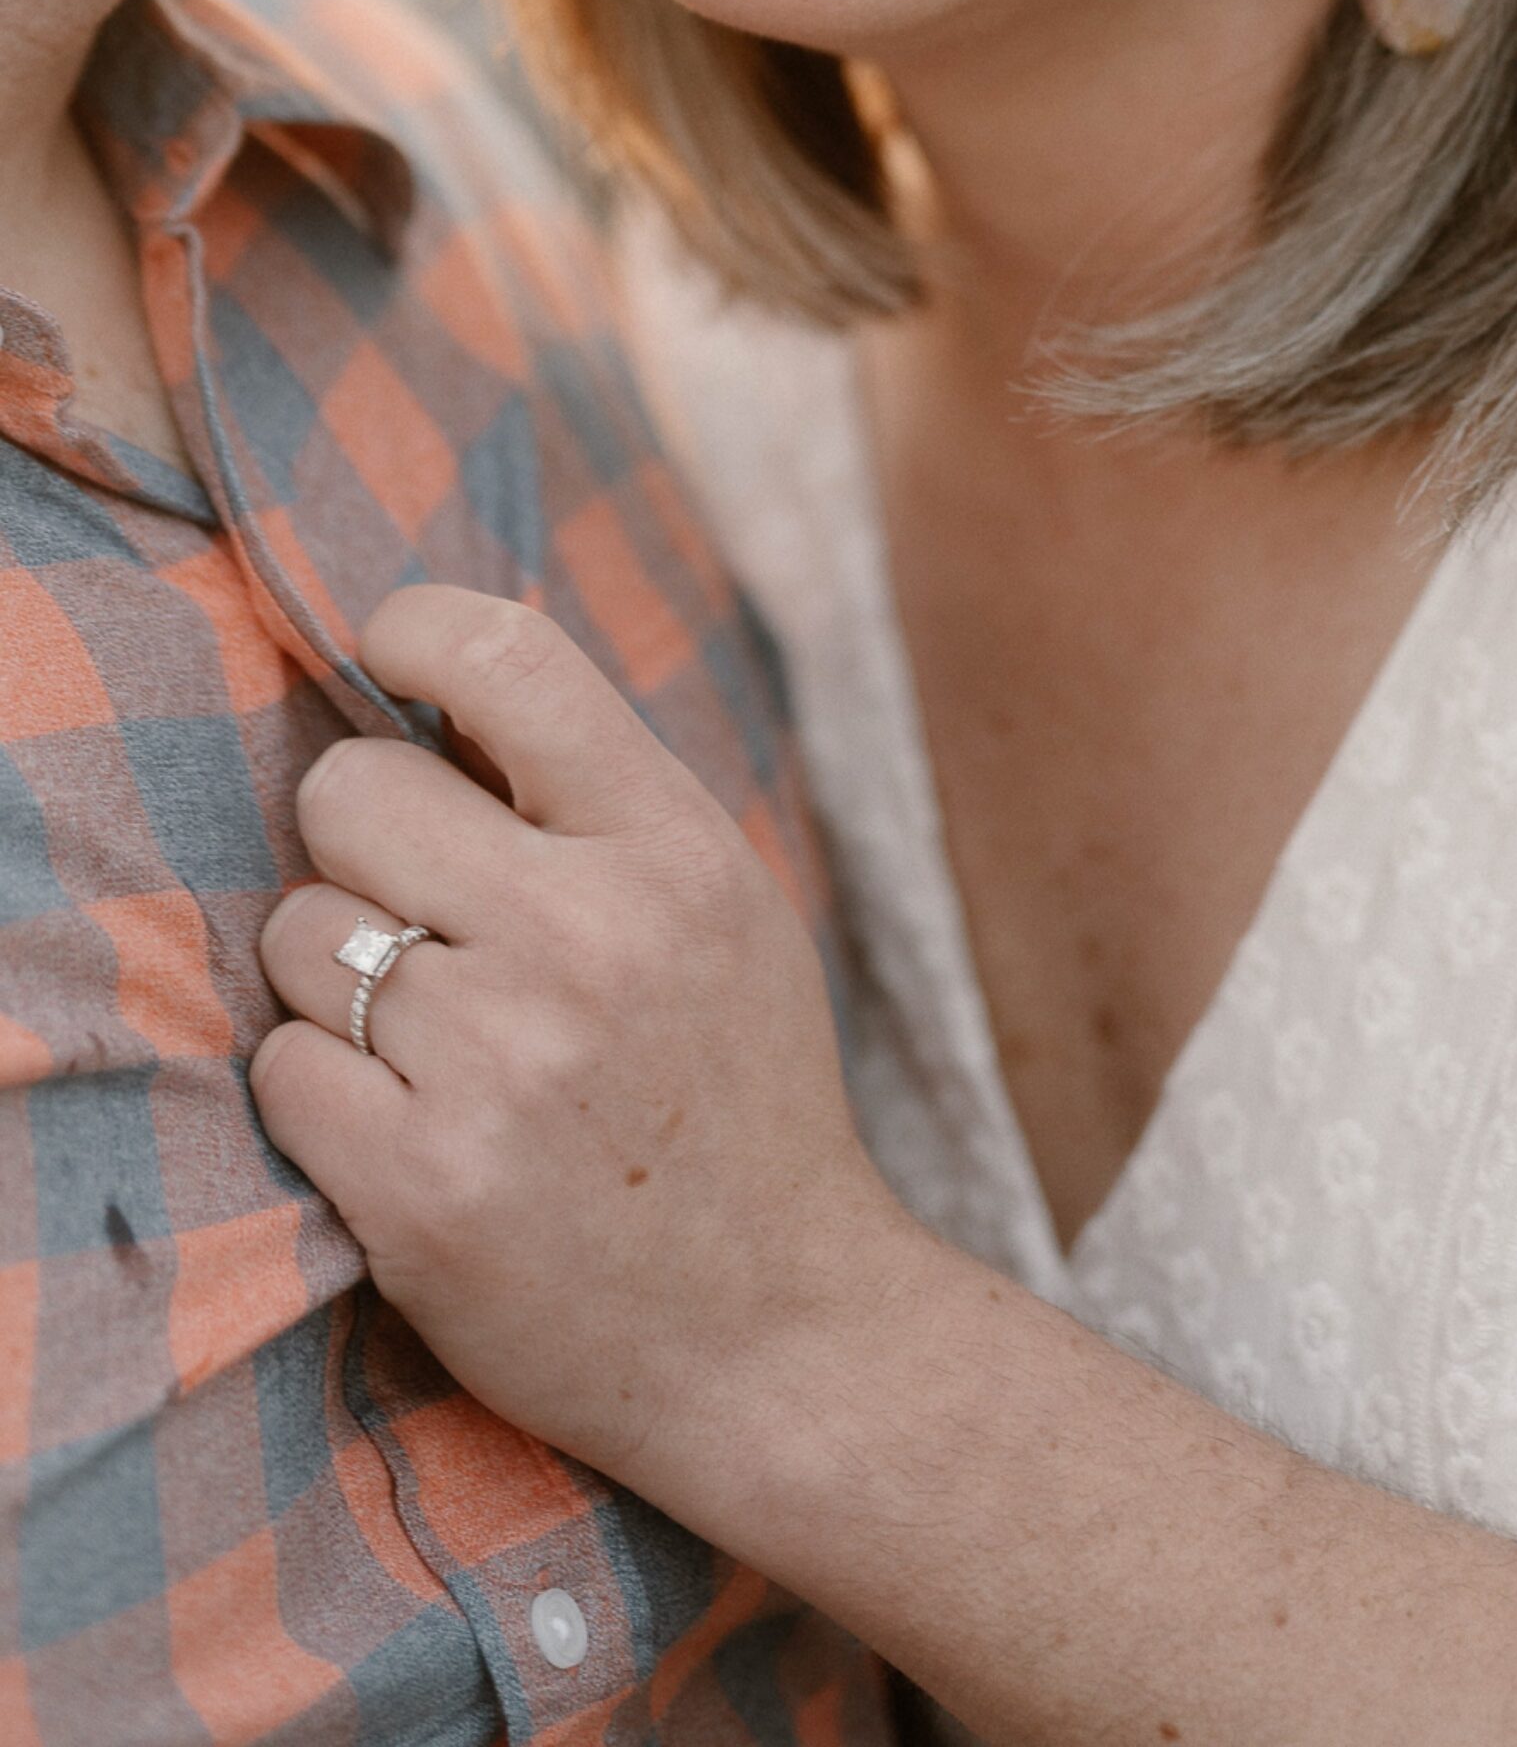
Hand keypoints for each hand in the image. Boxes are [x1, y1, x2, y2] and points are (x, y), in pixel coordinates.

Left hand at [250, 587, 905, 1507]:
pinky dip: (324, 1099)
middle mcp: (591, 938)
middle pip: (347, 791)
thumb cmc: (739, 1101)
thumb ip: (598, 803)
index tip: (386, 660)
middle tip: (420, 918)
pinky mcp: (423, 1191)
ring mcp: (502, 1066)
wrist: (782, 1336)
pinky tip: (410, 1133)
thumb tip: (435, 691)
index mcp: (674, 851)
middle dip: (358, 847)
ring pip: (298, 935)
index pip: (507, 659)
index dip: (412, 632)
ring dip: (339, 986)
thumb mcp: (720, 912)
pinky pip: (282, 1070)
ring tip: (437, 1048)